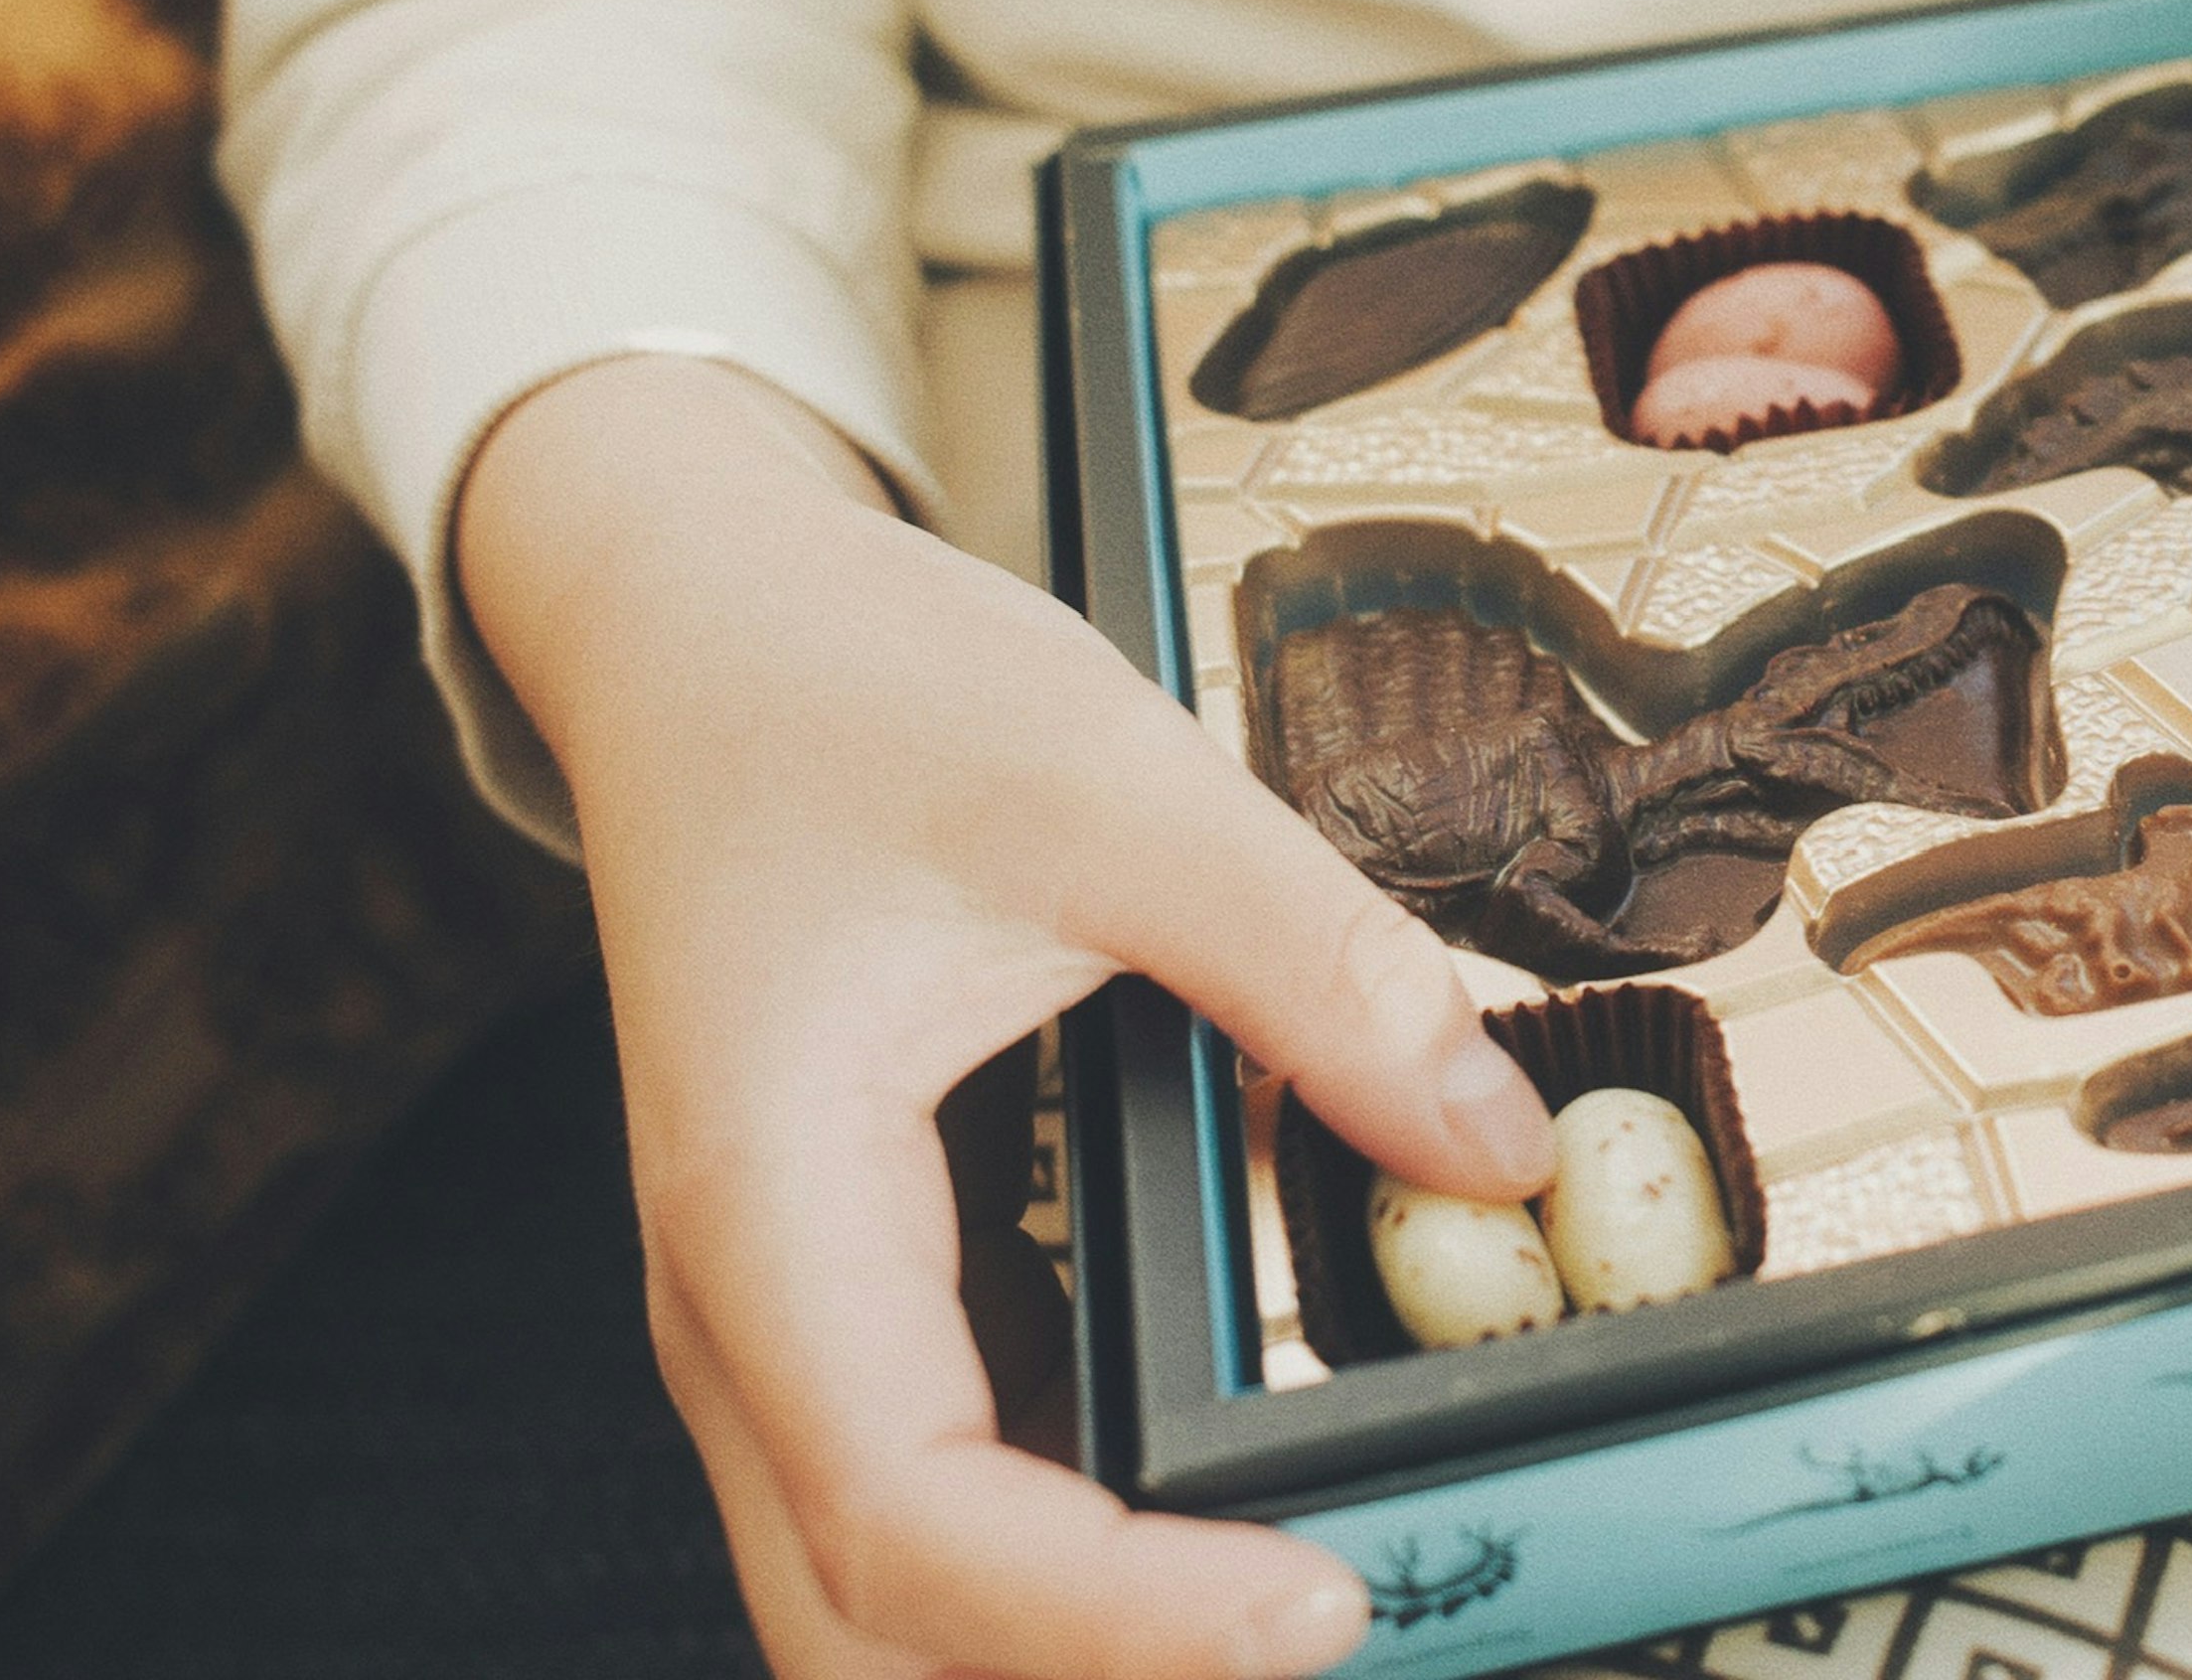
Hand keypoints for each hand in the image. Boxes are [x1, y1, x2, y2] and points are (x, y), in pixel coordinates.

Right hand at [459, 355, 1558, 1678]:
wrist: (696, 618)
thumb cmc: (843, 689)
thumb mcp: (1109, 789)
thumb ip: (1315, 966)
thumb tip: (1495, 1139)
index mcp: (776, 1211)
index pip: (916, 1519)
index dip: (1114, 1615)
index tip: (1315, 1605)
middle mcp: (748, 1310)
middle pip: (867, 1626)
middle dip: (1077, 1679)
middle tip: (1320, 1636)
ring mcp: (781, 1316)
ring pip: (881, 1590)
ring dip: (1056, 1641)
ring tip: (1276, 1609)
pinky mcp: (840, 1289)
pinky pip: (926, 1486)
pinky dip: (1048, 1550)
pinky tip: (1197, 1517)